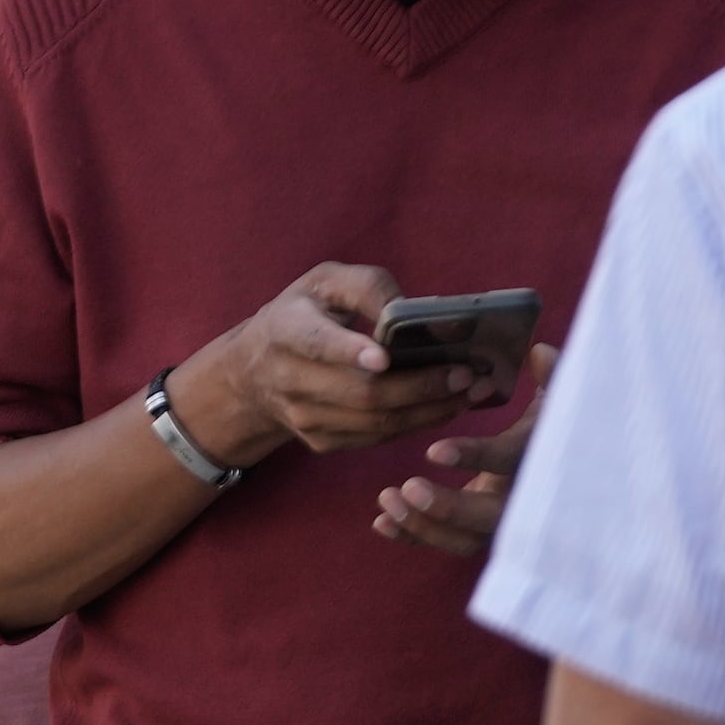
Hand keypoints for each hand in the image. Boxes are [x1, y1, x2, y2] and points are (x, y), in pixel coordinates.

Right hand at [167, 265, 501, 466]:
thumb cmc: (303, 314)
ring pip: (375, 422)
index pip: (316, 344)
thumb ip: (367, 286)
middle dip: (420, 386)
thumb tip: (416, 311)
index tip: (384, 358)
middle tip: (466, 374)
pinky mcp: (321, 441)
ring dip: (429, 410)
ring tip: (471, 391)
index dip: (349, 352)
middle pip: (360, 392)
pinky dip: (417, 424)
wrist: (253, 372)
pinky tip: (447, 406)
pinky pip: (377, 438)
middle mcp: (289, 380)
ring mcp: (303, 418)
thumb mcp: (325, 282)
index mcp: (286, 330)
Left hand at [373, 347, 552, 556]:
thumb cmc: (552, 423)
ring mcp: (501, 522)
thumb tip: (539, 352)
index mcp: (539, 459)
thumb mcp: (556, 397)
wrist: (560, 464)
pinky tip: (380, 522)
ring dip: (423, 525)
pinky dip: (413, 536)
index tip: (434, 451)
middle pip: (488, 519)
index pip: (510, 460)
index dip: (477, 456)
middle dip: (447, 509)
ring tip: (386, 499)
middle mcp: (524, 500)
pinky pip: (446, 542)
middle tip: (406, 488)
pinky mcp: (478, 532)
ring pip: (465, 540)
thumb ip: (552, 376)